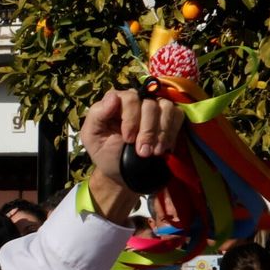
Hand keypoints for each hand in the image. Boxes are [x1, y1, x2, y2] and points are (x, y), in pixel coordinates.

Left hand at [80, 89, 184, 223]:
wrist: (123, 172)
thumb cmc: (106, 153)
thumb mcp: (91, 138)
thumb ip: (96, 116)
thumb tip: (113, 97)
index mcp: (115, 102)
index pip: (129, 97)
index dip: (131, 118)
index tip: (128, 139)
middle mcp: (136, 100)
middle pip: (149, 103)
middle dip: (147, 130)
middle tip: (142, 152)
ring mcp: (155, 106)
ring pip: (166, 107)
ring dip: (161, 132)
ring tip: (153, 152)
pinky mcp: (170, 116)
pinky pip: (178, 115)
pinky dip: (171, 133)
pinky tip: (163, 149)